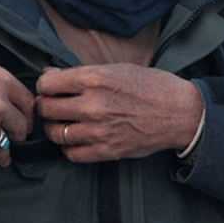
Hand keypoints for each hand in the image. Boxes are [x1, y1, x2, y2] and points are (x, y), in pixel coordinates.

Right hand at [0, 59, 34, 167]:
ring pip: (5, 147)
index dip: (27, 113)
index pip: (29, 102)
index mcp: (0, 80)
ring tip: (3, 157)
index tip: (25, 119)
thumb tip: (4, 96)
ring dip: (4, 153)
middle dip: (18, 134)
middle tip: (15, 137)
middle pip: (22, 127)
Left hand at [35, 64, 202, 163]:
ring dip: (55, 127)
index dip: (44, 85)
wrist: (179, 112)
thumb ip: (82, 73)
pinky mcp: (107, 151)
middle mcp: (93, 105)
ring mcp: (99, 131)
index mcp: (95, 79)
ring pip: (55, 133)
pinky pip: (72, 154)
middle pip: (47, 108)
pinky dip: (69, 147)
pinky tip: (77, 138)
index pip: (48, 84)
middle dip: (46, 105)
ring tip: (64, 122)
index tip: (49, 87)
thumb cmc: (150, 85)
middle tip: (52, 104)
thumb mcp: (116, 68)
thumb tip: (50, 75)